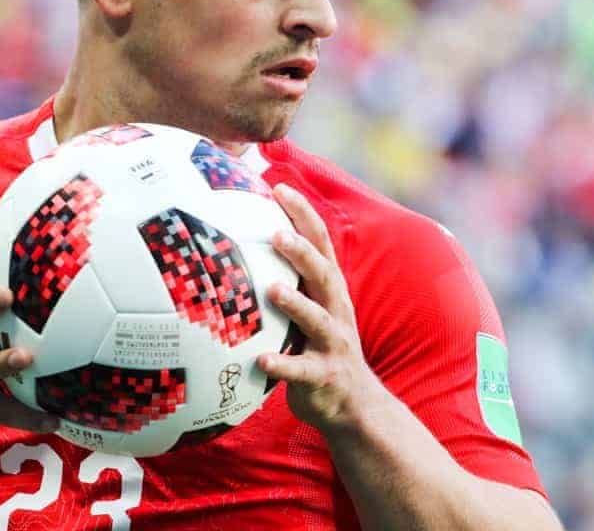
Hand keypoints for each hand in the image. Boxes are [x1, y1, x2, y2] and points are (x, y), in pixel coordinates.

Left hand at [257, 184, 377, 432]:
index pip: (320, 242)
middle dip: (302, 252)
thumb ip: (287, 277)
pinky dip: (282, 365)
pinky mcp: (323, 376)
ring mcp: (332, 343)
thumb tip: (239, 242)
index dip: (302, 213)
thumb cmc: (318, 346)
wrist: (354, 404)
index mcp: (329, 289)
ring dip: (295, 303)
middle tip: (276, 234)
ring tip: (272, 290)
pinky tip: (261, 360)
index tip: (277, 187)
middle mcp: (335, 309)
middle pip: (322, 273)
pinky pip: (301, 371)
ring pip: (316, 319)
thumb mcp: (311, 307)